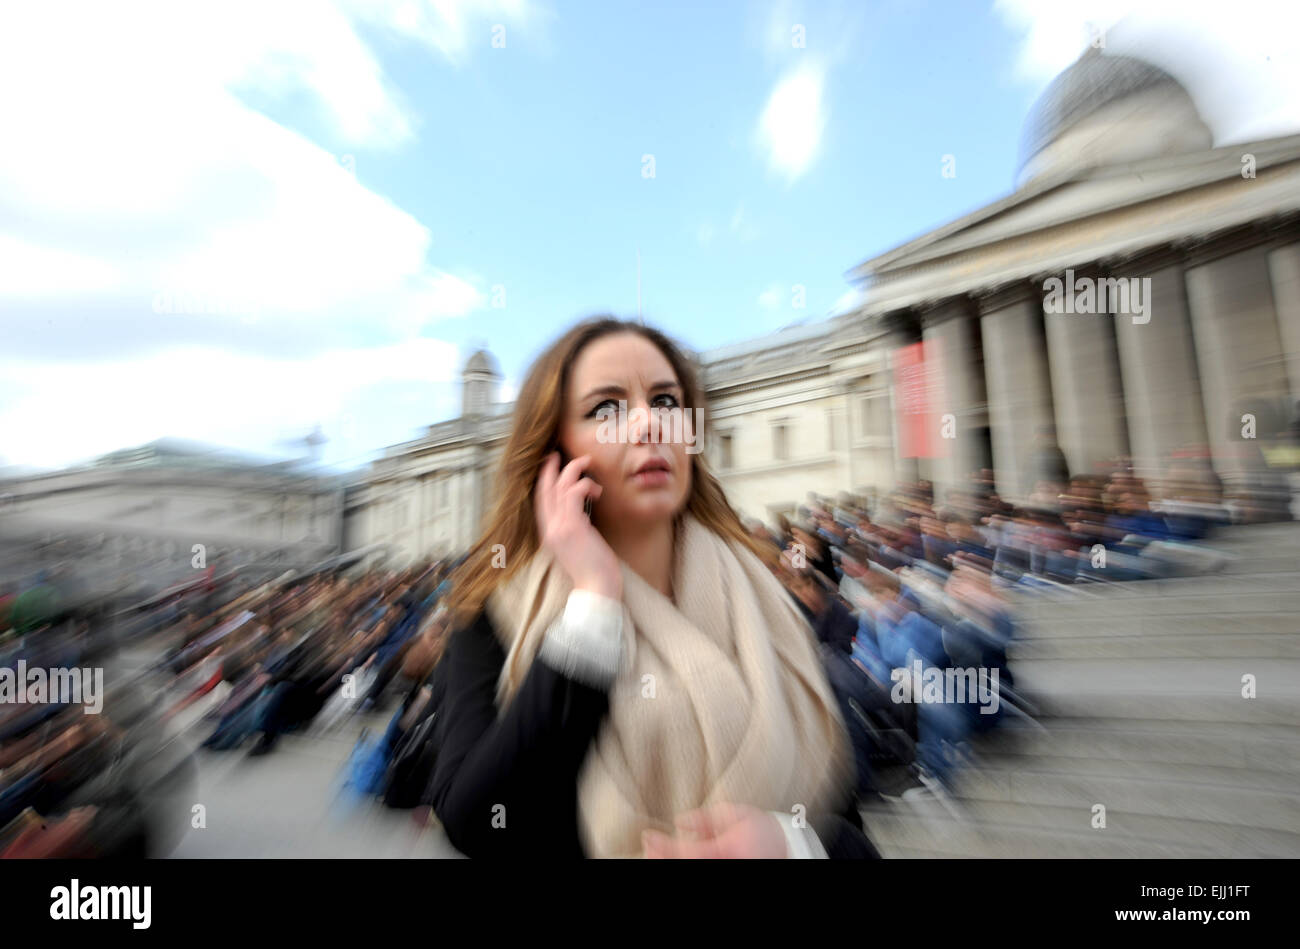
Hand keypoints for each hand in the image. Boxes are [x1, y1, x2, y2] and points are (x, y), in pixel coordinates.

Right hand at [535, 452, 620, 598]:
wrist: (597, 589)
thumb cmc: (593, 571)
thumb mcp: (577, 546)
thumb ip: (573, 529)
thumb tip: (582, 514)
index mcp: (547, 534)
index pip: (540, 501)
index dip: (543, 481)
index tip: (549, 466)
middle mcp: (549, 529)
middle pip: (543, 490)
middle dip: (550, 469)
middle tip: (557, 454)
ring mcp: (559, 528)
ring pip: (559, 488)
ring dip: (573, 470)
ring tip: (587, 462)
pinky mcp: (573, 527)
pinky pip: (574, 494)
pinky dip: (585, 485)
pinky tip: (597, 490)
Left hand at [641, 803, 788, 858]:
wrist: (784, 850)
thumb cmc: (761, 832)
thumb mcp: (736, 815)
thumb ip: (706, 818)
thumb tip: (680, 822)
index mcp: (729, 850)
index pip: (688, 853)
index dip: (663, 846)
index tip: (648, 836)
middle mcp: (726, 866)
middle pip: (684, 866)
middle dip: (661, 856)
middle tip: (649, 845)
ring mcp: (726, 872)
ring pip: (689, 871)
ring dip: (668, 861)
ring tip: (656, 851)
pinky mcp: (724, 875)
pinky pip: (696, 871)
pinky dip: (680, 863)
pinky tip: (672, 856)